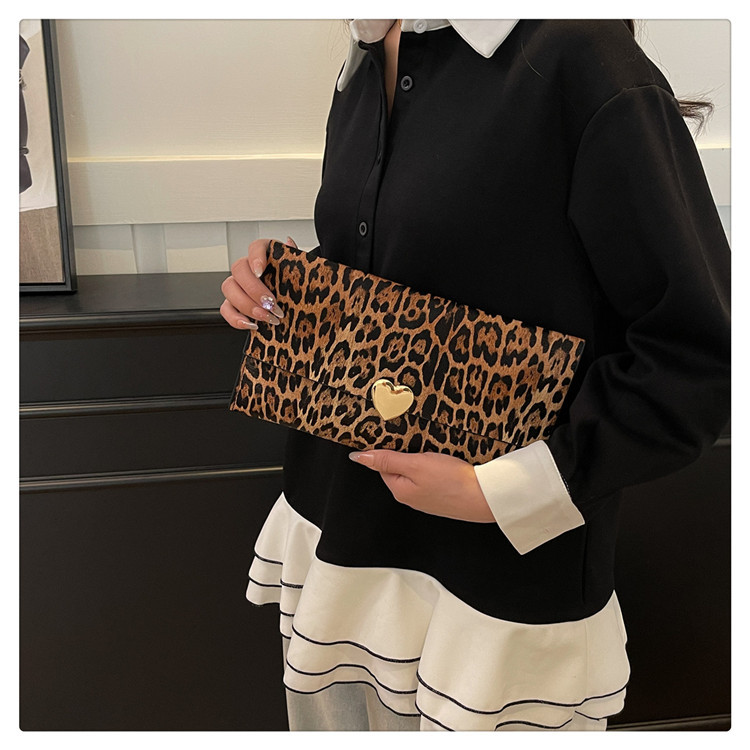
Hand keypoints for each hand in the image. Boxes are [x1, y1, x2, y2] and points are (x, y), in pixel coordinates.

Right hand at [220, 236, 297, 329]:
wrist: (297, 305)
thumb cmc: (297, 285)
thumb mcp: (302, 271)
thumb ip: (295, 257)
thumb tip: (289, 242)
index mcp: (266, 255)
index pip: (255, 247)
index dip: (255, 257)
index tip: (260, 270)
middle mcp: (249, 268)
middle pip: (239, 269)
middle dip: (253, 288)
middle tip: (270, 303)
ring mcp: (239, 285)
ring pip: (229, 288)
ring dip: (246, 304)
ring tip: (266, 317)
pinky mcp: (234, 303)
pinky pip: (226, 309)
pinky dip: (236, 318)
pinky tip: (252, 324)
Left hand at [348, 449, 495, 522]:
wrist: (486, 497)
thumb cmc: (452, 481)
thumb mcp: (415, 464)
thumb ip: (387, 459)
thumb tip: (358, 458)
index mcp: (400, 490)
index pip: (383, 465)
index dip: (391, 448)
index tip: (400, 436)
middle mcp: (411, 498)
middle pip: (401, 468)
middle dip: (409, 454)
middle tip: (422, 443)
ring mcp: (428, 499)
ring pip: (418, 473)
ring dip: (424, 460)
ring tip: (437, 452)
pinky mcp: (444, 496)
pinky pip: (433, 478)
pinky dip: (437, 468)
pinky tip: (447, 463)